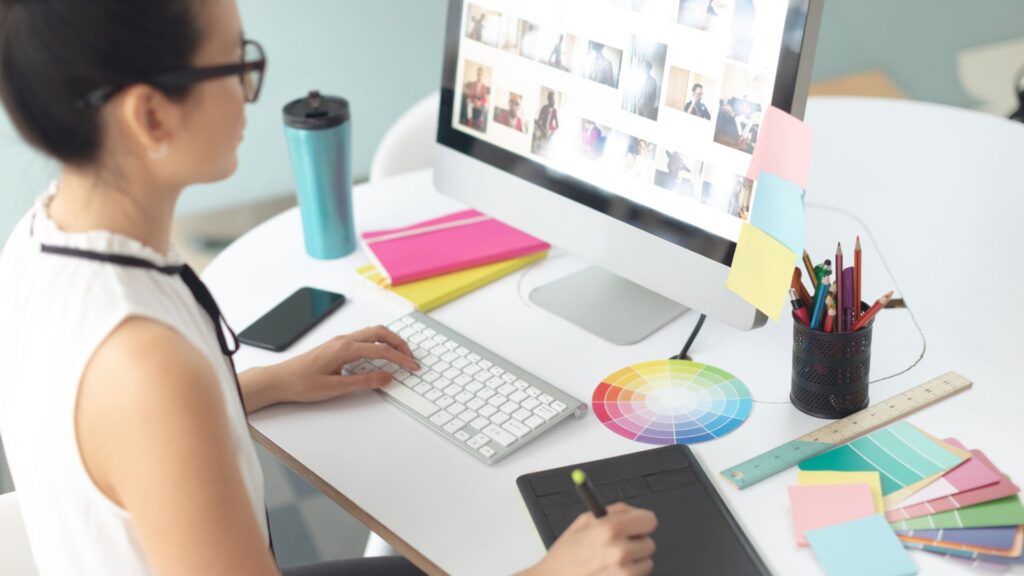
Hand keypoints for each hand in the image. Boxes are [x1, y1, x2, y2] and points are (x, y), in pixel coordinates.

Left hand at [244, 326, 418, 410]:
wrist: (278, 380)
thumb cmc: (301, 384)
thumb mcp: (335, 388)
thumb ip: (364, 382)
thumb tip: (387, 377)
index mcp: (345, 349)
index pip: (382, 350)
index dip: (401, 358)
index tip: (413, 366)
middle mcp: (344, 340)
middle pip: (381, 333)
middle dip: (400, 343)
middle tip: (412, 358)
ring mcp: (340, 341)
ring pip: (373, 333)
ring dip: (390, 341)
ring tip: (401, 355)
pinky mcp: (337, 346)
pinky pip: (364, 338)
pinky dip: (379, 343)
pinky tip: (381, 355)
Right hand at [524, 503, 657, 575]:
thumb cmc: (565, 555)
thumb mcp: (584, 522)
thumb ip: (614, 512)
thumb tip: (634, 511)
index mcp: (610, 529)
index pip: (649, 520)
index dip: (641, 522)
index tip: (637, 526)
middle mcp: (619, 551)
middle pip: (649, 543)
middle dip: (635, 544)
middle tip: (616, 547)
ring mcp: (624, 573)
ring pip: (646, 563)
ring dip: (633, 562)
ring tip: (610, 562)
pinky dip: (628, 575)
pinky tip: (610, 573)